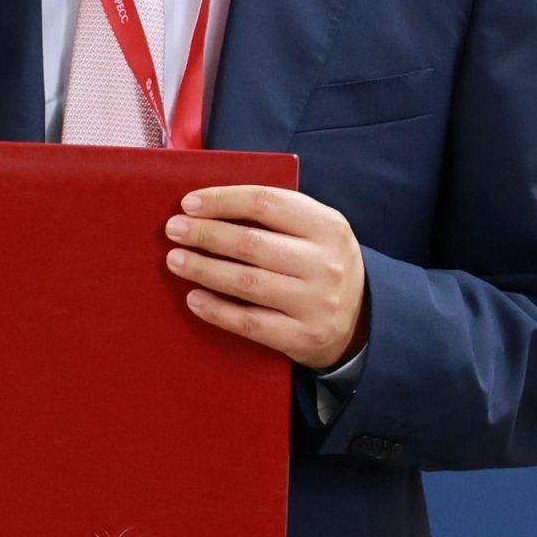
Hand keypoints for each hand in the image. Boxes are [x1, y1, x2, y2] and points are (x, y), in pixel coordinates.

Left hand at [165, 185, 369, 369]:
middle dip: (205, 234)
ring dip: (203, 269)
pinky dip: (217, 310)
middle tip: (174, 230)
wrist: (362, 322)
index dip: (222, 200)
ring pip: (247, 282)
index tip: (189, 203)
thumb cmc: (320, 264)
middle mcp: (325, 263)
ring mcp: (316, 303)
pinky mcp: (303, 337)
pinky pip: (250, 323)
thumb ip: (276, 215)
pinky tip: (194, 298)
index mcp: (327, 226)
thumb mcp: (315, 230)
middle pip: (251, 243)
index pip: (266, 203)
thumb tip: (208, 206)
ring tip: (175, 260)